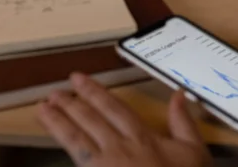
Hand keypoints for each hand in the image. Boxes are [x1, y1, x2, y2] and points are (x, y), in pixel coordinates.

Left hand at [37, 73, 209, 166]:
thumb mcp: (195, 151)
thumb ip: (184, 122)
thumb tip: (179, 94)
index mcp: (142, 136)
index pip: (114, 108)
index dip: (94, 92)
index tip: (78, 80)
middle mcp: (120, 147)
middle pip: (91, 120)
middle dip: (71, 104)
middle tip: (53, 91)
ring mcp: (105, 165)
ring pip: (77, 138)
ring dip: (59, 122)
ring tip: (43, 108)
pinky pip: (77, 159)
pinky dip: (63, 147)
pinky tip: (52, 139)